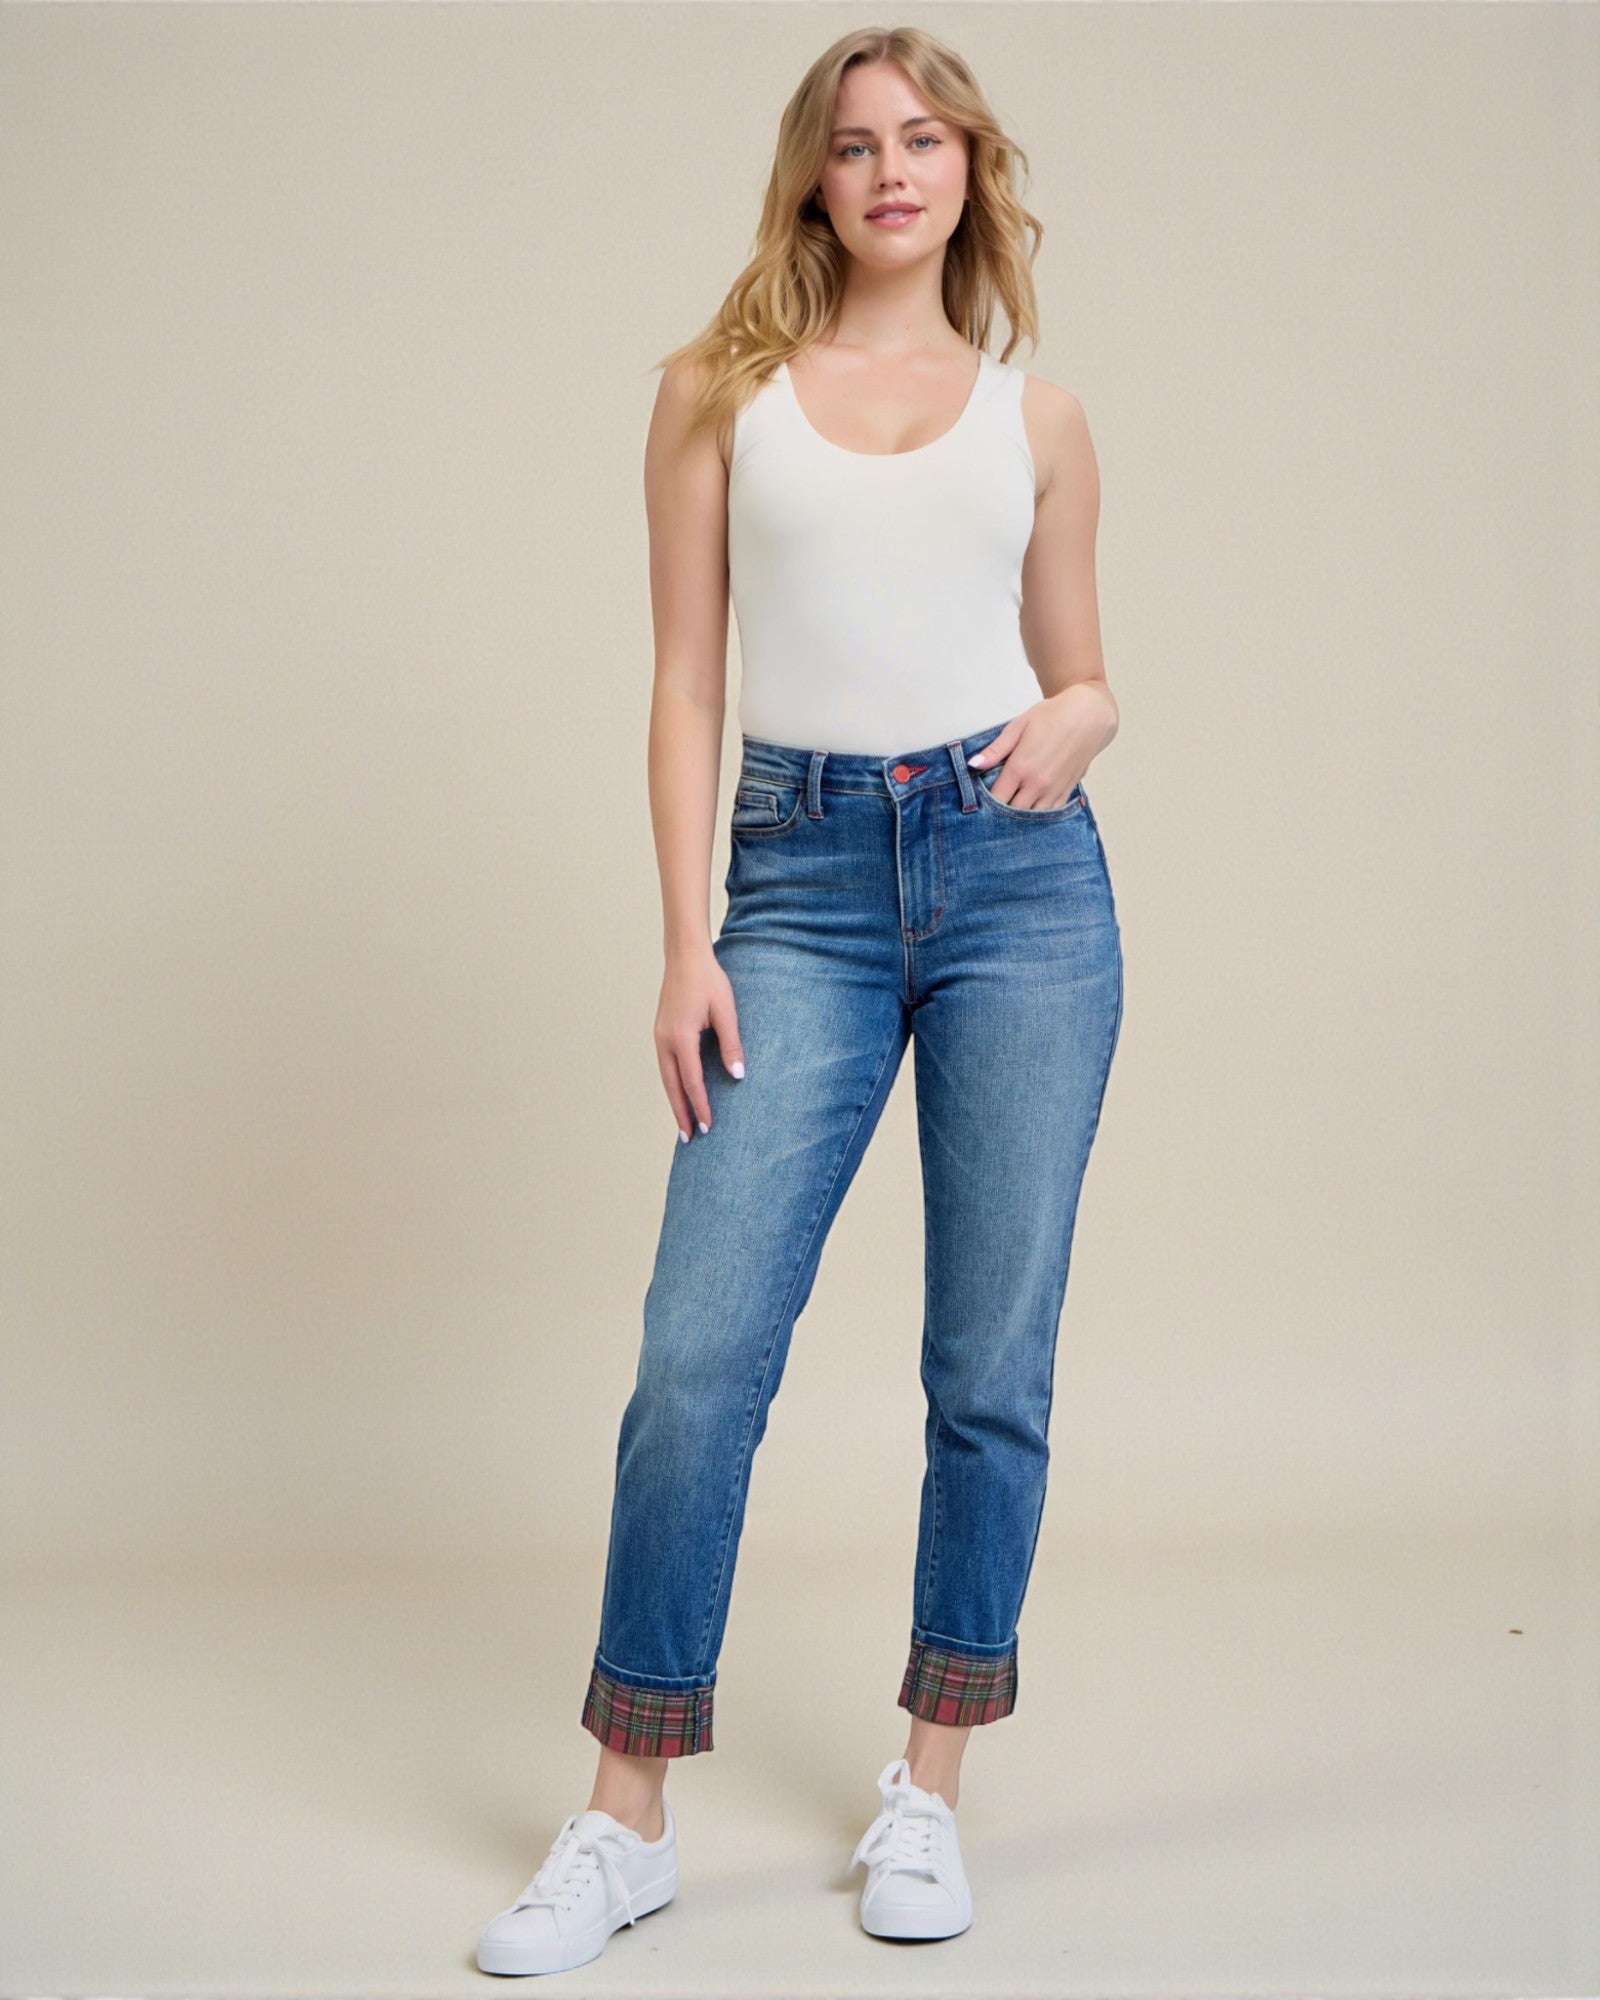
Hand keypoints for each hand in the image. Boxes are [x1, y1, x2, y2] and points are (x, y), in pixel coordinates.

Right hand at [655, 941, 745, 1141]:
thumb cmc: (708, 981)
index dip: (701, 1107)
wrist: (685, 956)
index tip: (709, 1127)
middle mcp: (665, 1041)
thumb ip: (731, 1045)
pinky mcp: (661, 1032)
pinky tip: (680, 1091)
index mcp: (681, 1038)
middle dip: (682, 1114)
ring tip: (683, 1123)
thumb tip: (737, 1076)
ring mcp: (659, 1036)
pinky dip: (672, 1084)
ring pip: (666, 1078)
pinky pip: (666, 1065)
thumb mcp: (726, 1012)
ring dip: (675, 1101)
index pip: (692, 1082)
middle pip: (673, 1087)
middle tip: (690, 1139)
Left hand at [965, 685, 1110, 810]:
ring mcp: (1054, 790)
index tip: (980, 802)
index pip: (996, 799)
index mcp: (1021, 767)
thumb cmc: (1052, 716)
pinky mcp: (1067, 791)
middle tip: (992, 810)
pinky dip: (1039, 815)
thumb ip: (995, 749)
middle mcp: (1037, 783)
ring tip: (1011, 811)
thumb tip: (973, 765)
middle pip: (1012, 812)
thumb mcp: (1018, 726)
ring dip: (1020, 817)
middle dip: (1001, 814)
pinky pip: (1050, 813)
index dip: (986, 804)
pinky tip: (1031, 810)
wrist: (1088, 715)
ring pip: (1032, 817)